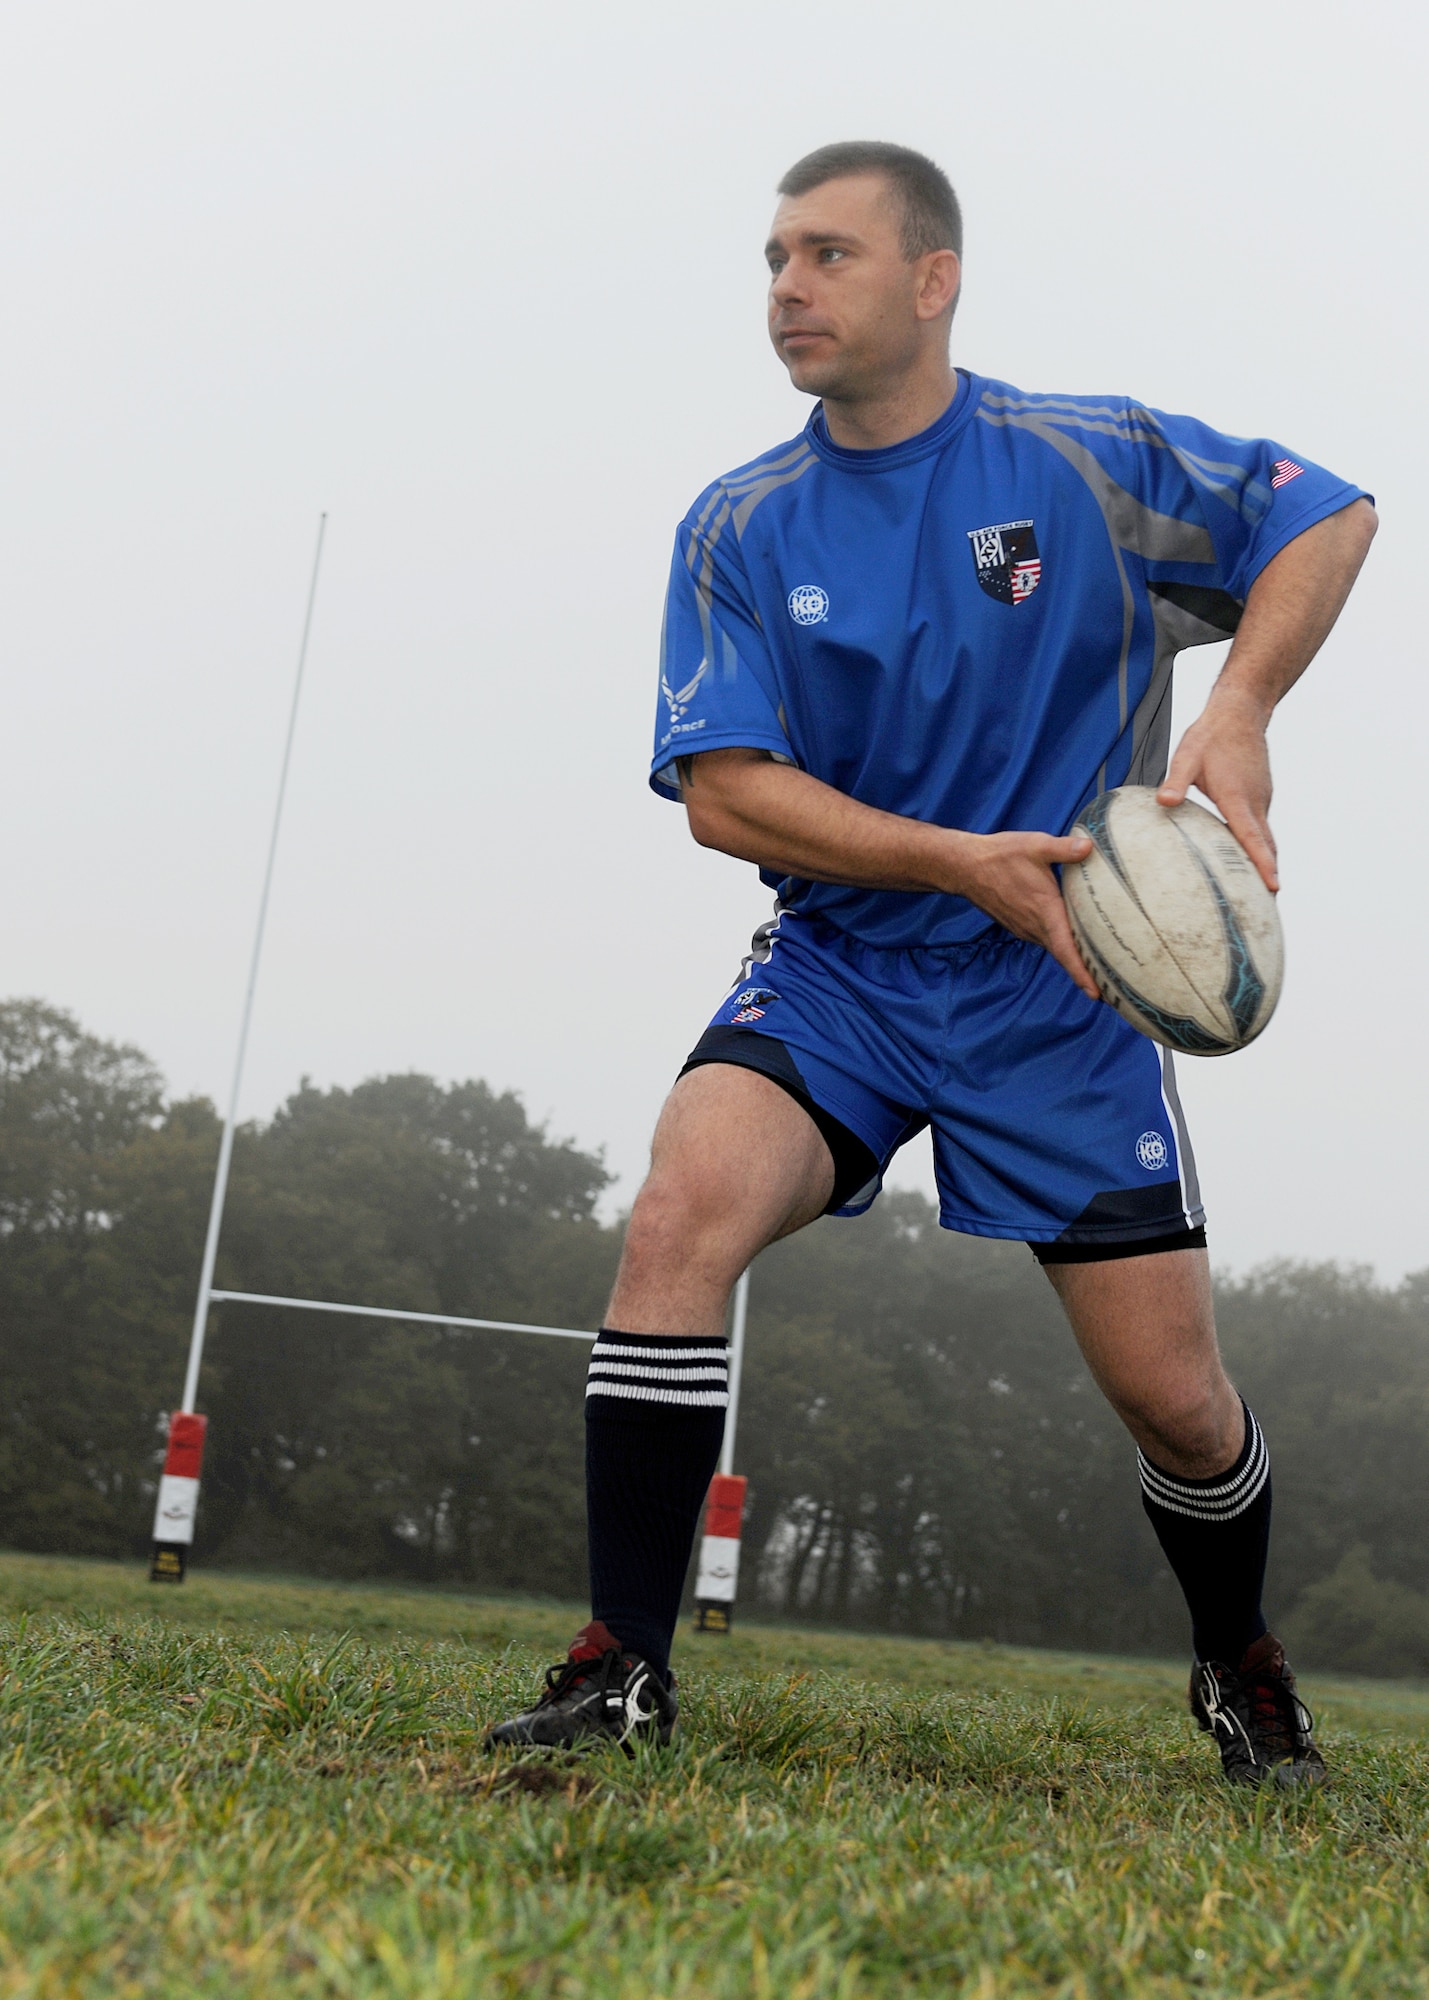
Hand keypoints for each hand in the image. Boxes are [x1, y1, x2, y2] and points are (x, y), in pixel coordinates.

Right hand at [947, 830, 1098, 998]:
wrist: (965, 867)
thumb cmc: (1000, 856)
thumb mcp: (1035, 846)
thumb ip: (1063, 849)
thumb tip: (1089, 847)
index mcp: (1045, 910)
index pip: (1065, 949)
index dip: (1081, 972)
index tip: (1095, 993)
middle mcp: (1034, 925)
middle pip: (1064, 955)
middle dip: (1086, 973)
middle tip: (1111, 988)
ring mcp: (1025, 927)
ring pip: (1054, 948)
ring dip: (1073, 959)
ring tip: (1098, 968)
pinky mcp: (1019, 924)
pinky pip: (1045, 940)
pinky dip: (1060, 946)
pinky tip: (1072, 940)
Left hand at [1157, 688, 1276, 891]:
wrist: (1240, 712)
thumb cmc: (1210, 736)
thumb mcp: (1186, 756)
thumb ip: (1175, 781)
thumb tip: (1163, 802)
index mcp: (1236, 797)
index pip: (1252, 838)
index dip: (1263, 864)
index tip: (1273, 888)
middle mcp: (1255, 802)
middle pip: (1266, 847)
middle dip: (1268, 876)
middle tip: (1267, 908)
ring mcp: (1261, 799)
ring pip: (1265, 838)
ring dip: (1266, 864)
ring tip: (1260, 894)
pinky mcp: (1260, 796)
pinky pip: (1261, 828)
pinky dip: (1260, 848)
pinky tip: (1249, 861)